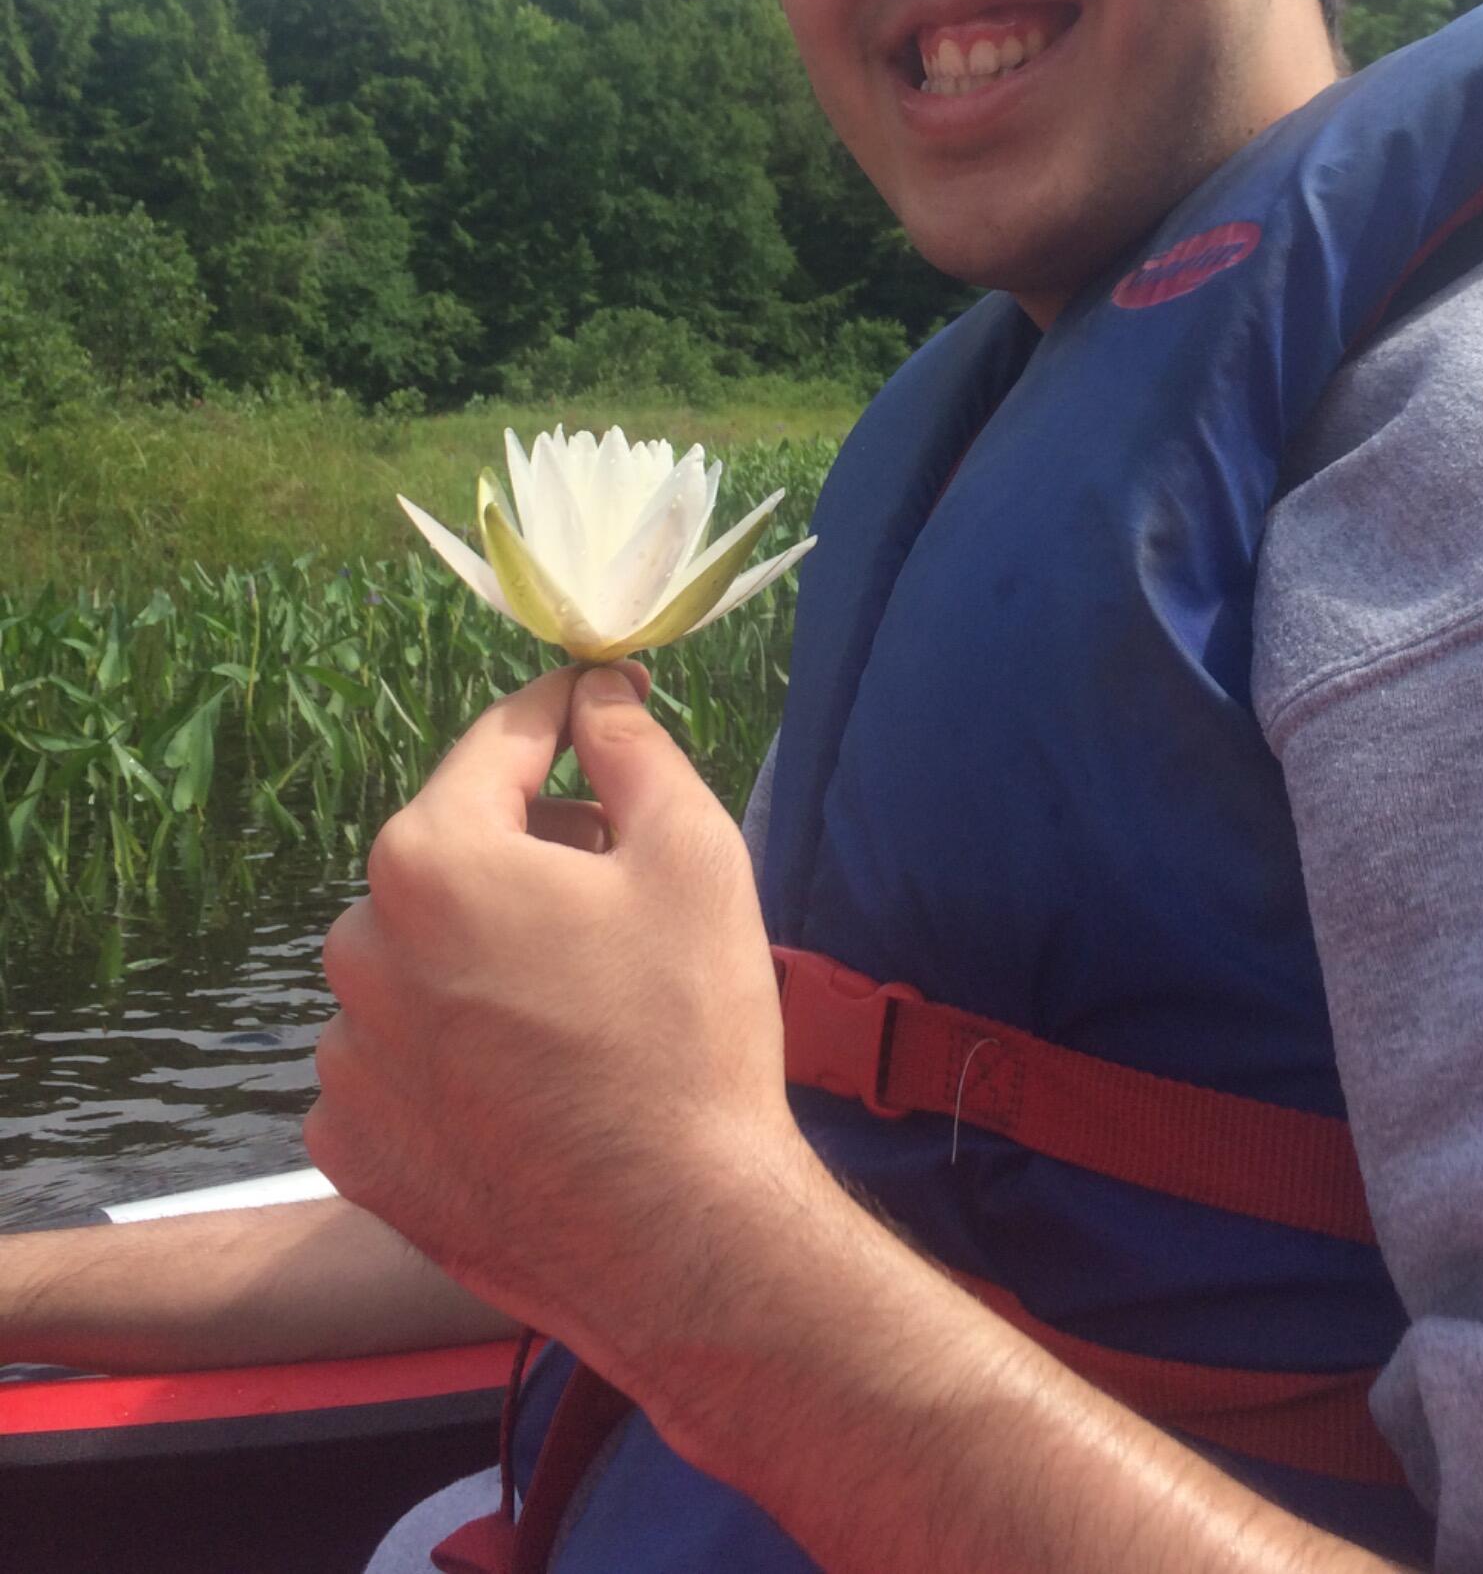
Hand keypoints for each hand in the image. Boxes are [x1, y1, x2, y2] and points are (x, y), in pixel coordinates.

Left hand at [307, 664, 804, 1362]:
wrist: (675, 1237)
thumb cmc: (690, 1031)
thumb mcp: (692, 853)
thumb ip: (631, 747)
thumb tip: (596, 690)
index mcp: (431, 858)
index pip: (499, 743)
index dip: (568, 712)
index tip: (611, 701)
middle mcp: (359, 946)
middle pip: (455, 853)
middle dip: (533, 851)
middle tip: (624, 891)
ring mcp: (346, 1056)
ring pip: (423, 956)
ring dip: (487, 953)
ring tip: (582, 1006)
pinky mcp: (350, 1146)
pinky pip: (398, 1054)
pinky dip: (454, 1048)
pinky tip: (532, 1082)